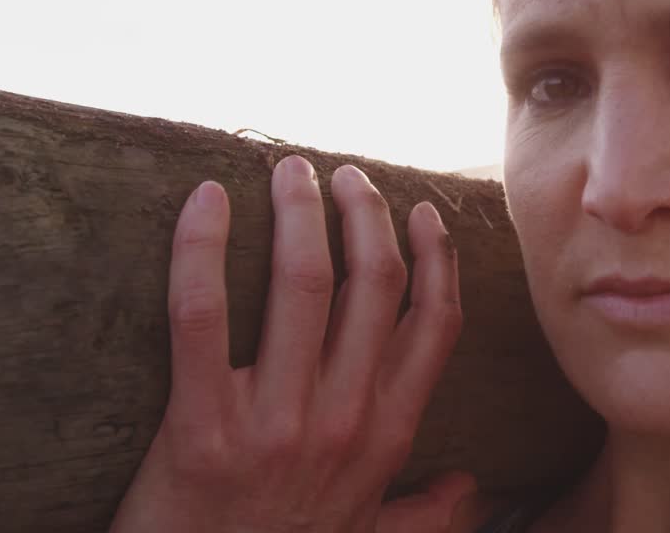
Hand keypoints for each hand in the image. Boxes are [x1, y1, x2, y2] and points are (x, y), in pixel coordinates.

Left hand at [111, 155, 470, 532]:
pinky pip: (201, 315)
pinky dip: (201, 247)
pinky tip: (206, 199)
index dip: (434, 255)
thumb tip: (471, 488)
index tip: (421, 210)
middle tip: (343, 173)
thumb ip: (426, 513)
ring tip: (290, 170)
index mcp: (387, 434)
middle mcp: (343, 419)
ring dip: (300, 212)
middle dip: (365, 212)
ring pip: (303, 282)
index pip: (433, 322)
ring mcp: (274, 422)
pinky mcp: (199, 427)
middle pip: (373, 284)